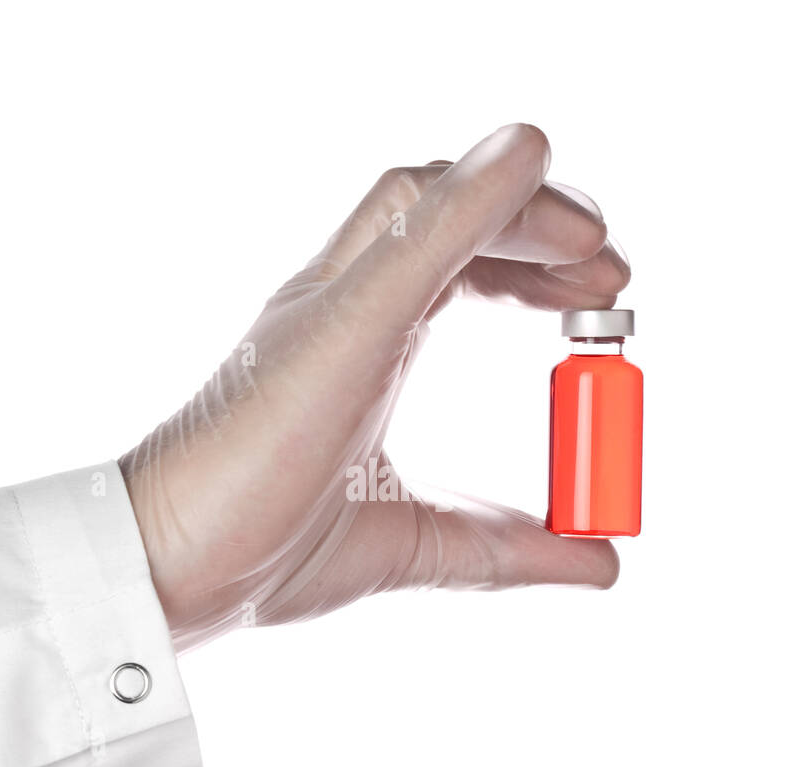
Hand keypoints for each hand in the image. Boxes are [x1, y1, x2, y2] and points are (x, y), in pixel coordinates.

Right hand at [120, 124, 629, 649]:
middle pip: (450, 214)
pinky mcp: (328, 323)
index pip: (457, 264)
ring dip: (521, 206)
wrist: (172, 572)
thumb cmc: (260, 552)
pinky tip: (533, 176)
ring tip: (594, 252)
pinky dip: (477, 196)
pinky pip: (409, 232)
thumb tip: (600, 560)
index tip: (595, 313)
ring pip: (426, 196)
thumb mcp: (418, 544)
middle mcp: (337, 307)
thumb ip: (505, 545)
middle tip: (612, 275)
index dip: (534, 271)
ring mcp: (326, 306)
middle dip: (542, 228)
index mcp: (353, 346)